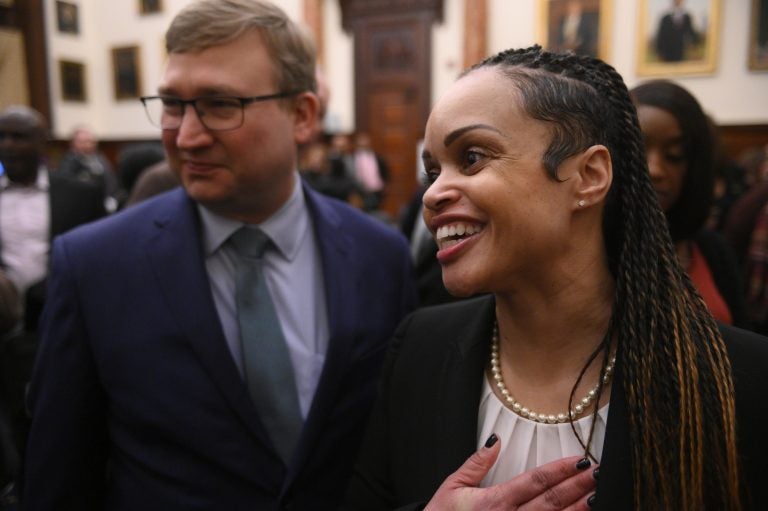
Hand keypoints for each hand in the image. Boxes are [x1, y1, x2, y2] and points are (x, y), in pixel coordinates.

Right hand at [424, 434, 597, 510]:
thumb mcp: (453, 487)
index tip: (579, 460)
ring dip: (577, 509)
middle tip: (598, 472)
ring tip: (597, 495)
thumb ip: (476, 463)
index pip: (534, 481)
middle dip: (577, 486)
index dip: (560, 470)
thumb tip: (496, 440)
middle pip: (551, 501)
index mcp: (494, 502)